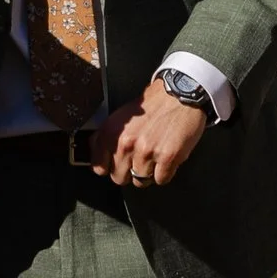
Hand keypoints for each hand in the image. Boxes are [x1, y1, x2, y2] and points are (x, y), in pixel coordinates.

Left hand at [86, 83, 209, 189]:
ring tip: (154, 155)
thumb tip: (98, 157)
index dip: (109, 168)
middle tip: (138, 159)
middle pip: (120, 178)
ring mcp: (146, 152)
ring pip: (141, 181)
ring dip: (148, 172)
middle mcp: (126, 144)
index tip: (116, 166)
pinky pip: (161, 179)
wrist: (178, 96)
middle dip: (129, 172)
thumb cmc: (152, 105)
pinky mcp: (167, 158)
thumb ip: (107, 138)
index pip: (99, 168)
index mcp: (111, 133)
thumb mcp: (121, 118)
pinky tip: (166, 157)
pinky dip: (165, 172)